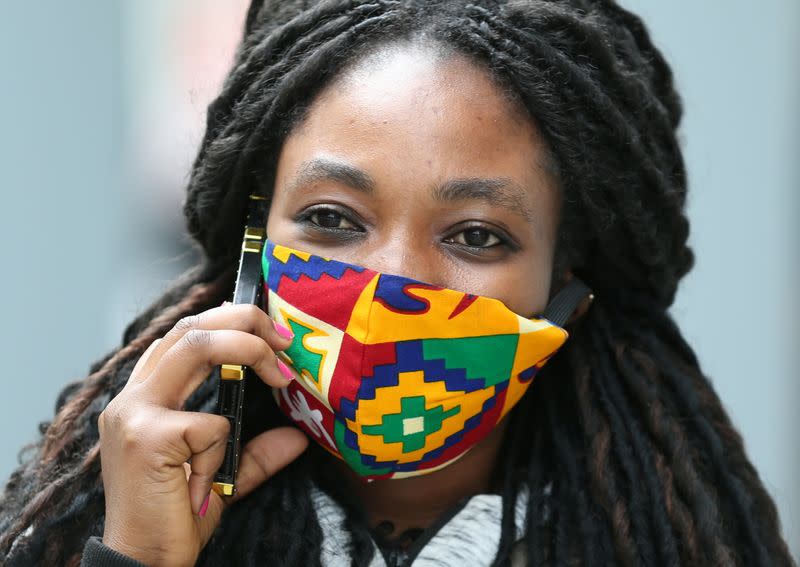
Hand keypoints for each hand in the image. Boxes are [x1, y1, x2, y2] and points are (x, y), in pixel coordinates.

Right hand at [97, 303, 307, 566]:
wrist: (143, 563)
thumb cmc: (176, 516)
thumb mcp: (223, 475)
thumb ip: (255, 451)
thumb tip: (297, 436)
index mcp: (142, 398)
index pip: (181, 336)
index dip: (222, 318)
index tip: (263, 324)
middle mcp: (132, 397)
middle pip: (190, 328)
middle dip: (244, 320)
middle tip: (285, 339)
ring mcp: (134, 414)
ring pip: (197, 347)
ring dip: (247, 350)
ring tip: (280, 373)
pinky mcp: (147, 438)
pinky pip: (211, 425)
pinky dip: (223, 450)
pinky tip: (206, 484)